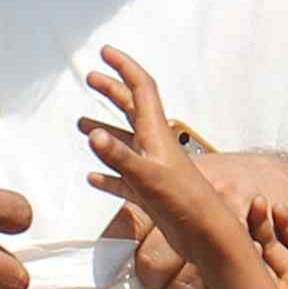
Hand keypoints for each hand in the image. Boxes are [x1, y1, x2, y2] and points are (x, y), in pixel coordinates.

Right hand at [79, 48, 240, 281]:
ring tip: (80, 123)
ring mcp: (152, 169)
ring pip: (124, 143)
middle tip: (90, 77)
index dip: (123, 67)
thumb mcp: (147, 177)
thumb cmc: (184, 203)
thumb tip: (92, 134)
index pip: (140, 89)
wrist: (207, 236)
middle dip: (111, 91)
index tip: (105, 52)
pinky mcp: (150, 193)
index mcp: (157, 133)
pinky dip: (107, 175)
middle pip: (131, 109)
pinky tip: (92, 177)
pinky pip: (122, 179)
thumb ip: (119, 157)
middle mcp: (155, 146)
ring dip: (104, 131)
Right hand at [251, 207, 287, 288]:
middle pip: (273, 245)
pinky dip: (248, 267)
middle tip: (258, 204)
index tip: (277, 207)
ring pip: (261, 261)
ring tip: (246, 218)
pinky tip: (244, 247)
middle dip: (263, 225)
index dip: (283, 222)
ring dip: (252, 240)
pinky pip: (258, 284)